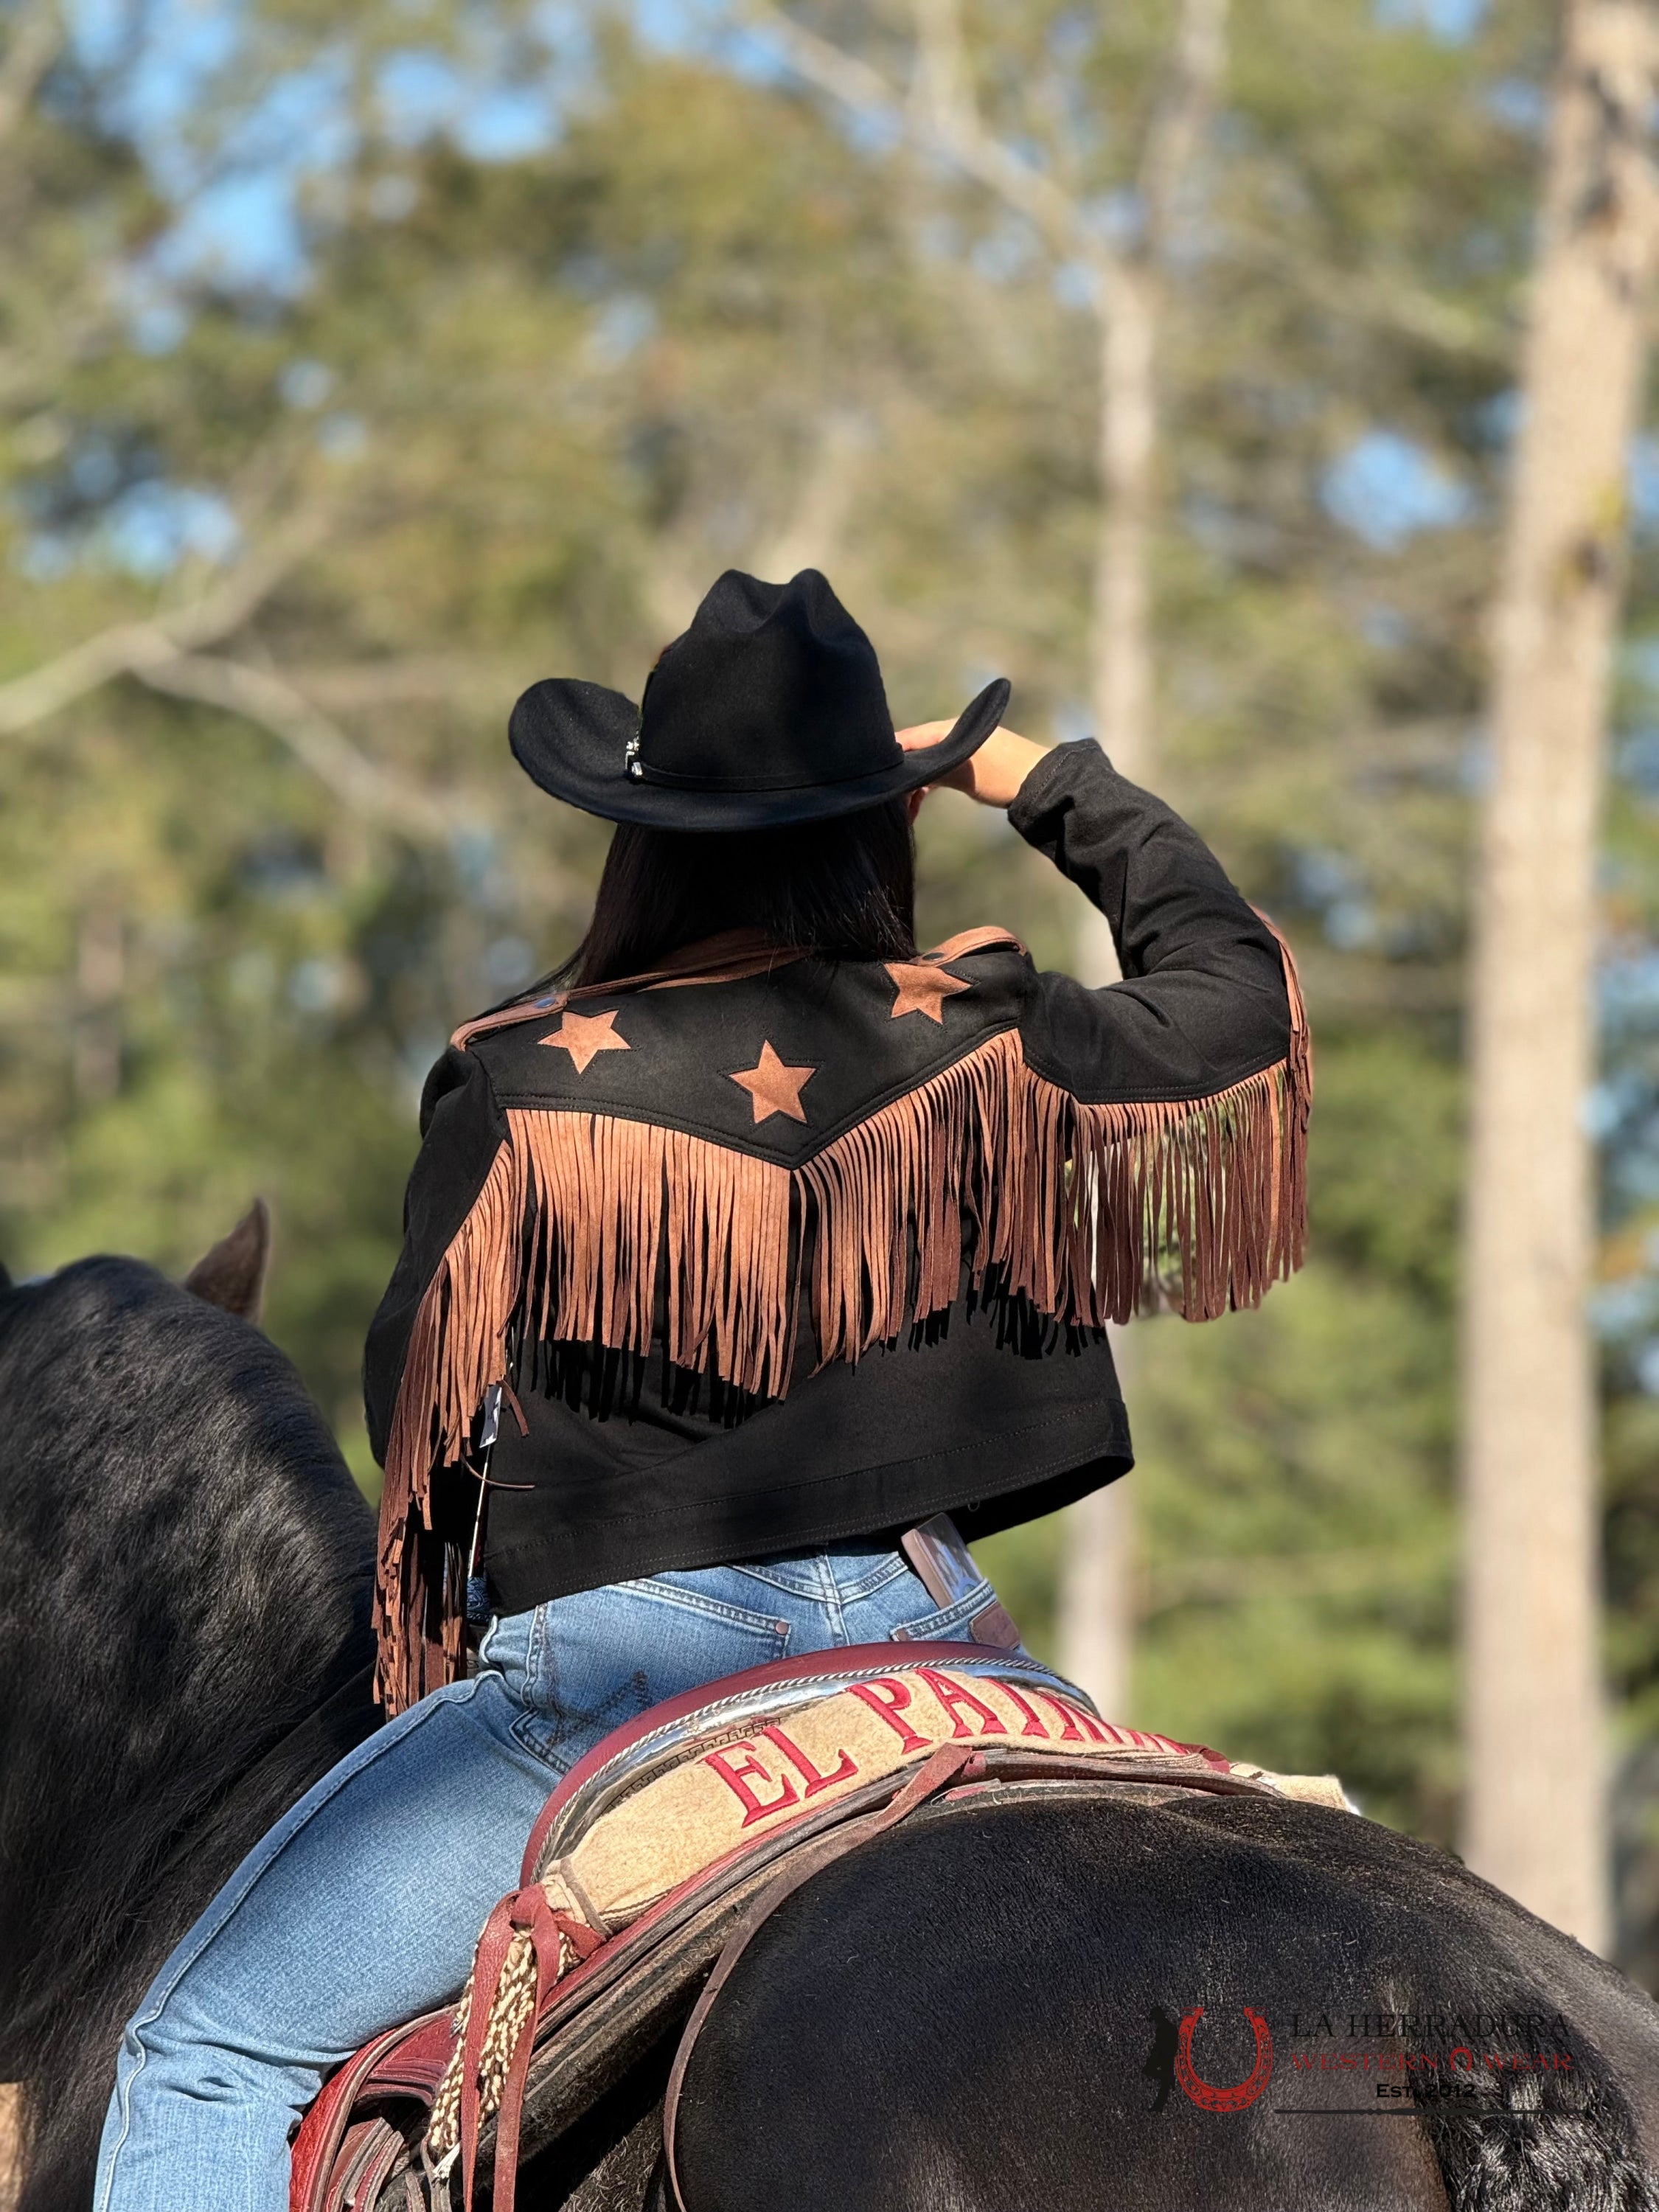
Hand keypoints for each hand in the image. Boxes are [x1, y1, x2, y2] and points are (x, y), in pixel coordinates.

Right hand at [895, 720, 1046, 810]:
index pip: (907, 739)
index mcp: (948, 729)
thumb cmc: (1002, 775)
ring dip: (910, 790)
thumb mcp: (960, 771)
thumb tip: (900, 772)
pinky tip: (914, 811)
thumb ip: (928, 769)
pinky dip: (924, 792)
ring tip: (900, 814)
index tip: (870, 776)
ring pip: (923, 769)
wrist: (1041, 785)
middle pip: (913, 756)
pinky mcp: (966, 768)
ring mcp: (959, 752)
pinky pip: (936, 777)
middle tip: (885, 804)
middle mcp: (950, 736)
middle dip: (898, 779)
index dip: (888, 758)